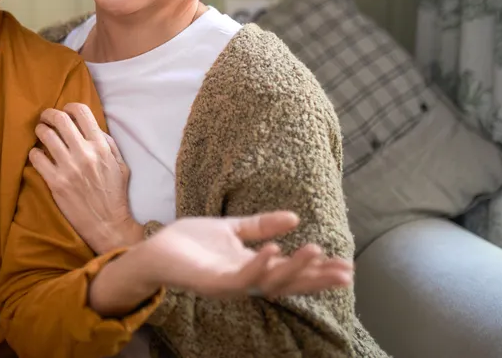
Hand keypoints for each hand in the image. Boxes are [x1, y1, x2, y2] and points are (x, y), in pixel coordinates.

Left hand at [30, 104, 141, 253]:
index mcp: (101, 146)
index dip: (69, 106)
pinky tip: (39, 156)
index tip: (65, 110)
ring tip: (41, 134)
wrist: (108, 224)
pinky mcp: (56, 183)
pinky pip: (36, 158)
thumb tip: (91, 127)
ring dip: (40, 131)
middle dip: (49, 114)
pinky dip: (35, 153)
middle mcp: (84, 153)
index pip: (81, 112)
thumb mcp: (120, 164)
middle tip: (45, 118)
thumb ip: (107, 143)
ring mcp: (68, 168)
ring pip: (45, 135)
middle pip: (59, 119)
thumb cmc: (114, 194)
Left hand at [144, 213, 352, 298]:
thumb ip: (260, 226)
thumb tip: (294, 218)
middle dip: (316, 277)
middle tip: (344, 272)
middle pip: (288, 282)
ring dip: (293, 267)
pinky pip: (241, 277)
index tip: (346, 268)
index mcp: (252, 267)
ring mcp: (230, 284)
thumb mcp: (232, 229)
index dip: (317, 270)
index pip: (291, 271)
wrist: (155, 249)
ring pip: (269, 281)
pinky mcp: (213, 283)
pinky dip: (259, 265)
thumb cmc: (190, 242)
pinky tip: (274, 250)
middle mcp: (246, 280)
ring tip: (316, 251)